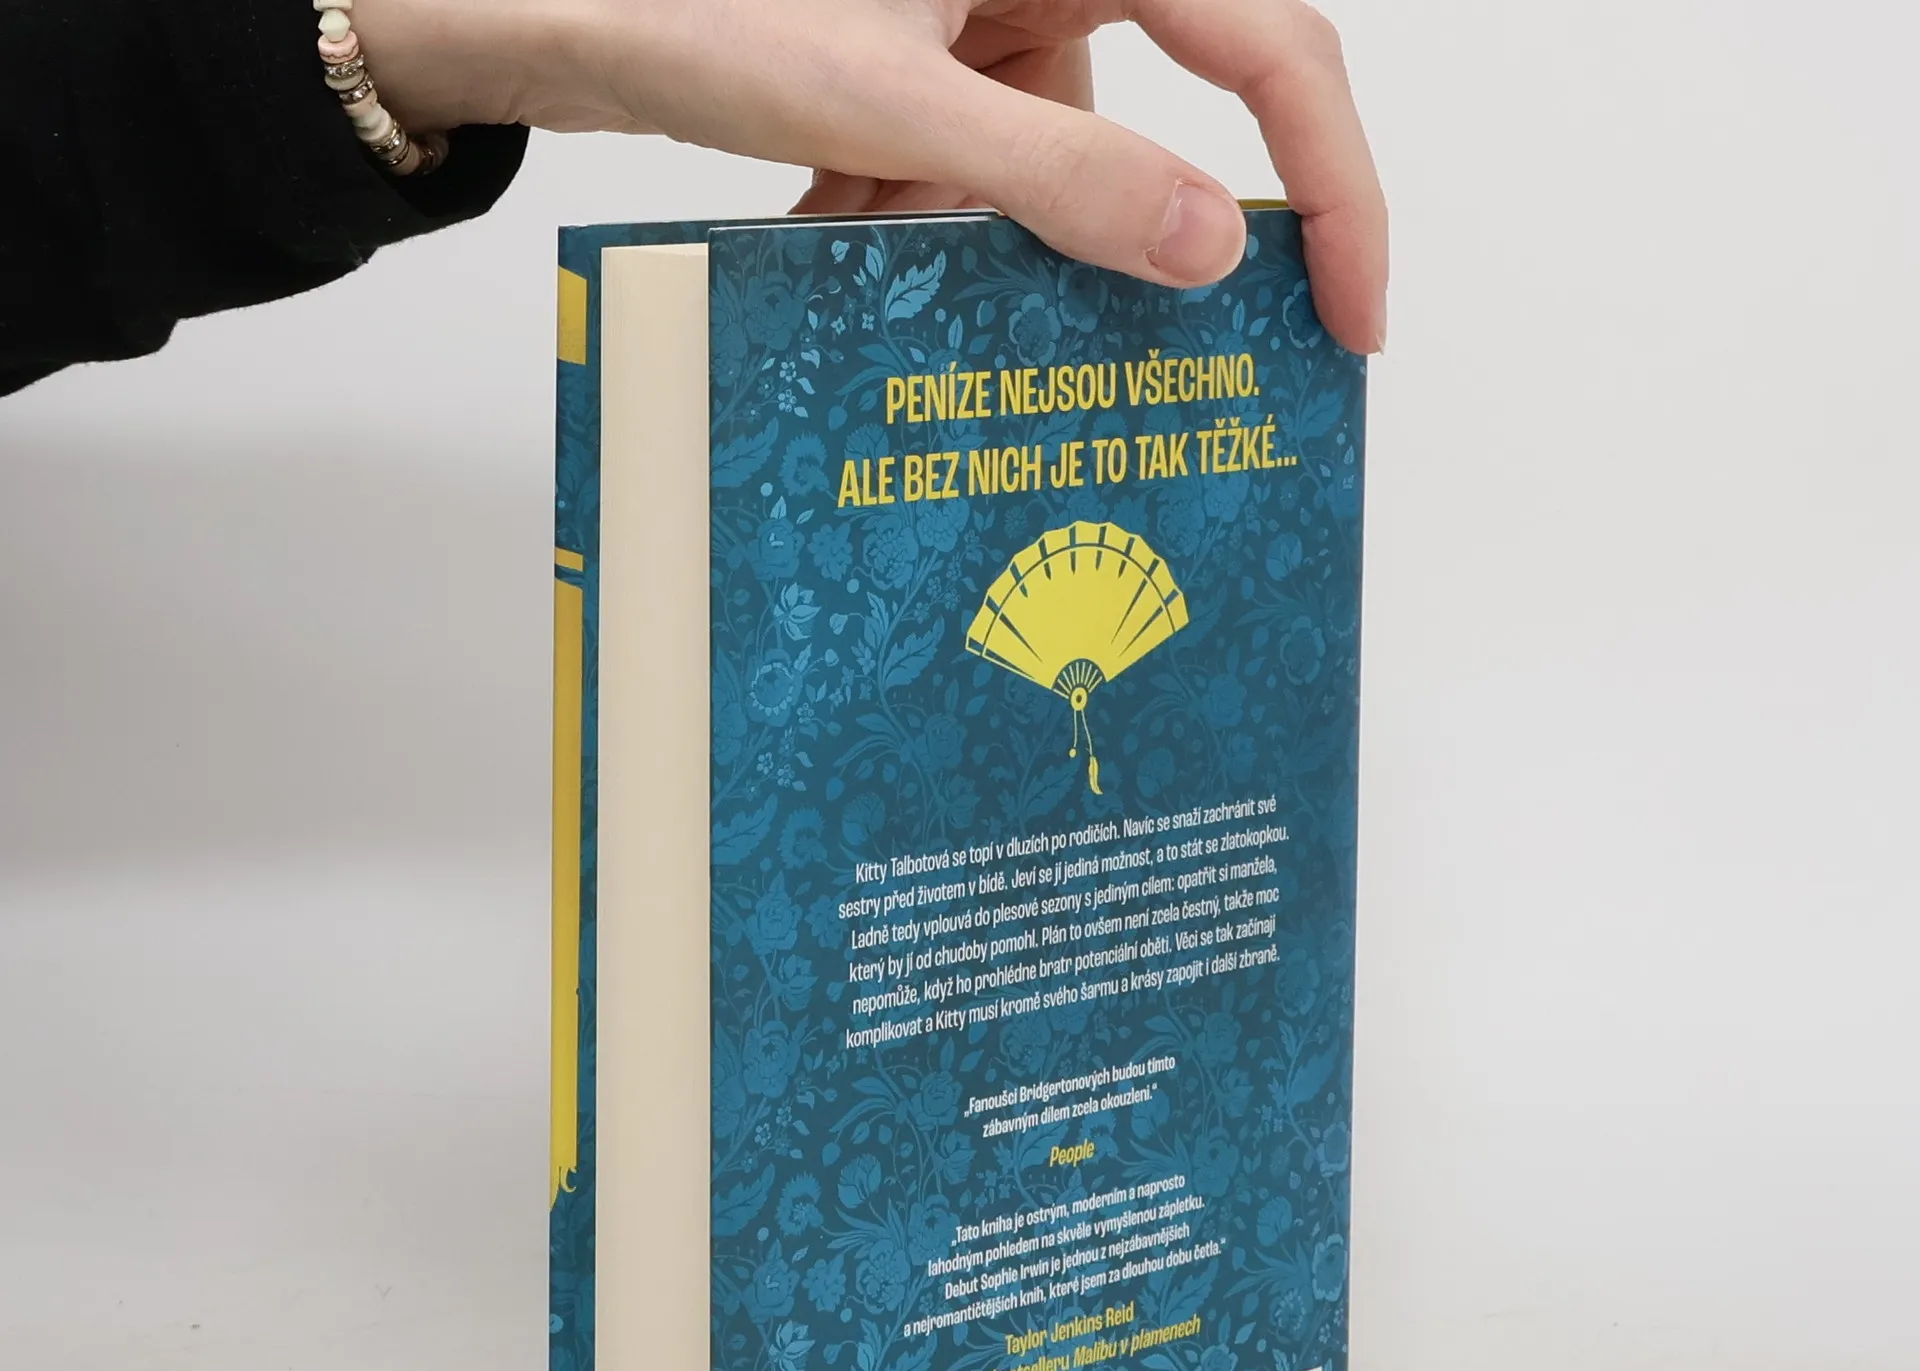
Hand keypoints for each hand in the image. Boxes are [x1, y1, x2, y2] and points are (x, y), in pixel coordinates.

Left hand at [355, 0, 1387, 352]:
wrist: (545, 0)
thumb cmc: (691, 3)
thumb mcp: (886, 107)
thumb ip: (1056, 177)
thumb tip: (1205, 254)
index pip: (1272, 47)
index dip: (1337, 185)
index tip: (1354, 314)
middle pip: (1176, 107)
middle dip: (1134, 233)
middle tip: (1164, 358)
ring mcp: (989, 6)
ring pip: (1056, 156)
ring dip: (983, 238)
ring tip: (876, 245)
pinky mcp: (935, 49)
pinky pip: (977, 158)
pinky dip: (922, 214)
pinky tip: (835, 218)